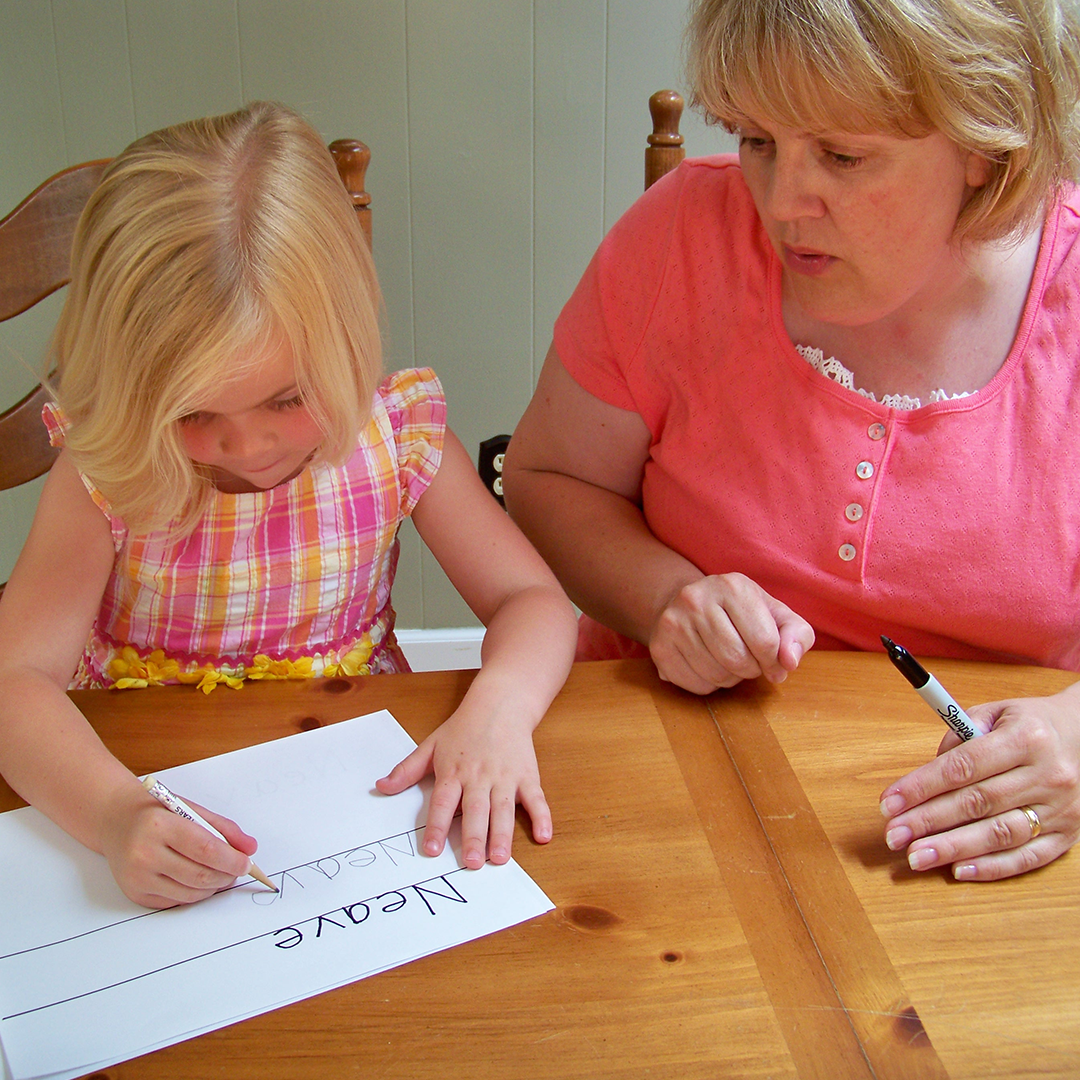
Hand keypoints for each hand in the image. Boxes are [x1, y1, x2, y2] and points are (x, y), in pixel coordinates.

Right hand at [99, 782, 257, 906]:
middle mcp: (144, 853)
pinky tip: (198, 880)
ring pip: (189, 894)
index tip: (247, 863)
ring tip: (221, 874)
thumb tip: (250, 848)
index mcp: (159, 825)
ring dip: (213, 887)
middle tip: (237, 870)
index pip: (204, 848)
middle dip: (226, 876)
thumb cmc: (155, 813)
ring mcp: (137, 877)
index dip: (231, 860)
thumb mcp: (190, 808)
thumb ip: (223, 828)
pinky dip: (194, 894)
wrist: (115, 821)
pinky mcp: (135, 893)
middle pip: (198, 875)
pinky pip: (175, 901)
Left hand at [376, 707, 550, 869]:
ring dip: (502, 834)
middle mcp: (479, 777)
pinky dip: (542, 816)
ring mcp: (505, 777)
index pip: (443, 803)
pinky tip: (544, 835)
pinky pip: (536, 798)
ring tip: (500, 858)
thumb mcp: (431, 745)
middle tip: (471, 863)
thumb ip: (407, 770)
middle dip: (474, 837)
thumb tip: (381, 786)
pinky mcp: (527, 775)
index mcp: (454, 772)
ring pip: (503, 809)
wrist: (500, 704)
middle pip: (475, 810)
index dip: (437, 827)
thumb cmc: (464, 727)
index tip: (432, 850)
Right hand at [647, 572, 814, 693]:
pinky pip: (696, 685)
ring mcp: (673, 623)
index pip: (765, 641)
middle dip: (751, 669)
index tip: (773, 662)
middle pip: (738, 661)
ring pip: (717, 676)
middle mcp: (696, 599)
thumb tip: (789, 662)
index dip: (774, 661)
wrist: (689, 604)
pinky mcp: (659, 647)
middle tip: (748, 660)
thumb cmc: (741, 613)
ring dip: (731, 678)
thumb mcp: (775, 614)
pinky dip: (709, 685)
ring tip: (727, 661)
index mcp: (732, 586)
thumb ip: (796, 635)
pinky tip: (708, 665)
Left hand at [880, 689, 1079, 879]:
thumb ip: (958, 737)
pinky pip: (1028, 858)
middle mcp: (1047, 775)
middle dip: (928, 821)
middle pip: (977, 803)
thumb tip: (925, 774)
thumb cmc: (1030, 725)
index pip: (963, 767)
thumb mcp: (995, 713)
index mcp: (1026, 739)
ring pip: (1000, 834)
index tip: (889, 803)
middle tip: (893, 836)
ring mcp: (1062, 809)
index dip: (921, 786)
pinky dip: (991, 868)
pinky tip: (958, 870)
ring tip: (916, 856)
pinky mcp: (1069, 835)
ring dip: (952, 848)